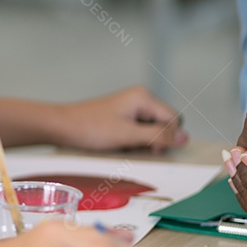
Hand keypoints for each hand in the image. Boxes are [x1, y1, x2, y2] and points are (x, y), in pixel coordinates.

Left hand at [54, 86, 187, 152]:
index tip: (149, 150)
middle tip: (134, 148)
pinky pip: (139, 130)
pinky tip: (119, 144)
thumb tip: (185, 138)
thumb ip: (157, 136)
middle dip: (155, 140)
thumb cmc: (90, 129)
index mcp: (144, 97)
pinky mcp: (123, 116)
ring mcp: (131, 107)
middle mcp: (140, 98)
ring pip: (152, 129)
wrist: (61, 126)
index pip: (175, 119)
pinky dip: (133, 141)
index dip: (167, 138)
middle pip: (165, 124)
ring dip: (143, 142)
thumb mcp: (127, 135)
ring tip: (123, 146)